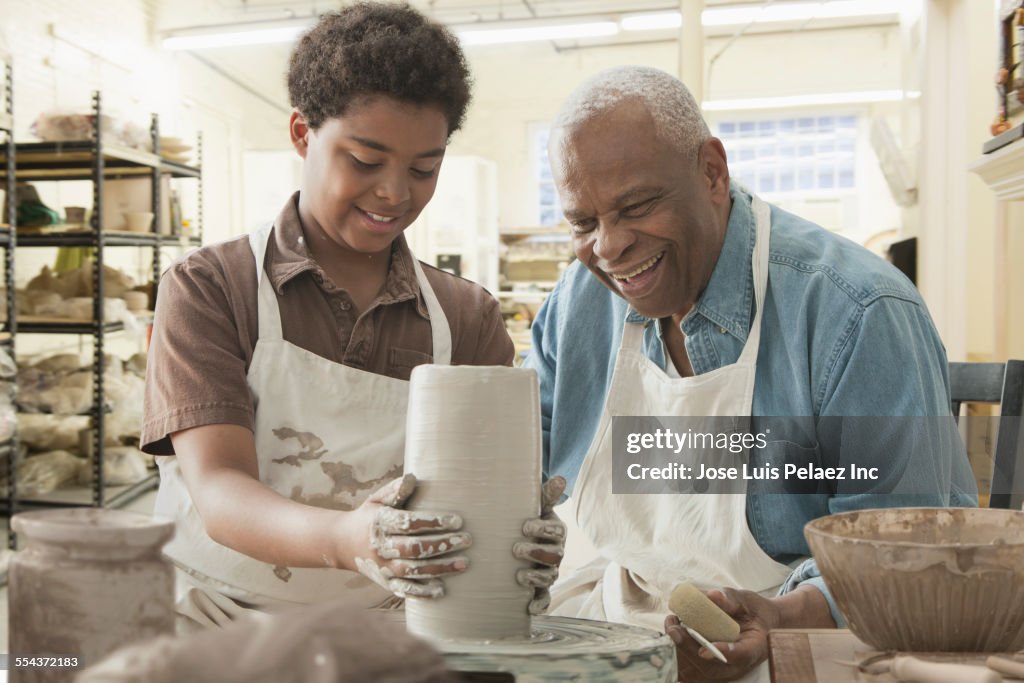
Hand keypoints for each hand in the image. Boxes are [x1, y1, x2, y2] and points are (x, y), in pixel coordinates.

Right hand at [346, 473, 470, 598]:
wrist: (342, 543)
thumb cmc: (370, 516)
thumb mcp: (378, 499)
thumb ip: (395, 490)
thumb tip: (412, 478)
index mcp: (380, 523)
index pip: (408, 523)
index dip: (433, 522)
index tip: (457, 520)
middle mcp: (380, 547)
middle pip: (413, 548)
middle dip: (442, 545)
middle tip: (467, 540)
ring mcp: (383, 567)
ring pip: (412, 571)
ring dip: (440, 568)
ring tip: (464, 564)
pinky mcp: (385, 582)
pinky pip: (404, 590)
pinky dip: (422, 592)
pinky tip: (441, 590)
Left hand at [513, 475, 566, 614]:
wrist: (517, 537)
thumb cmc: (525, 519)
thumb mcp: (535, 506)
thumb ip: (546, 495)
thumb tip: (560, 479)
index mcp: (556, 532)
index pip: (556, 531)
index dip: (543, 530)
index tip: (525, 526)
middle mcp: (556, 552)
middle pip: (554, 556)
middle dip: (536, 553)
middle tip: (515, 549)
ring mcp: (549, 571)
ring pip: (550, 576)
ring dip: (536, 577)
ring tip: (519, 576)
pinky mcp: (540, 588)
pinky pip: (545, 599)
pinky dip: (539, 605)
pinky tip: (529, 609)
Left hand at [664, 588, 780, 682]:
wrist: (759, 623)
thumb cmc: (754, 611)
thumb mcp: (747, 600)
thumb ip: (731, 599)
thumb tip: (713, 595)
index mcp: (754, 646)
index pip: (742, 654)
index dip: (724, 652)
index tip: (704, 651)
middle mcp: (739, 662)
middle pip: (713, 666)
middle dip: (689, 648)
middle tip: (674, 629)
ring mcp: (725, 666)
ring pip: (700, 668)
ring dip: (681, 648)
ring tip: (671, 624)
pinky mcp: (713, 664)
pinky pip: (694, 664)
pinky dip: (681, 649)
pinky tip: (673, 628)